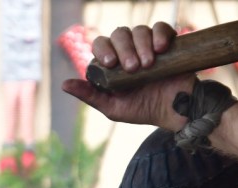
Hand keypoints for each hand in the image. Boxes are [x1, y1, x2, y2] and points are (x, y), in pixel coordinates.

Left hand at [61, 21, 192, 130]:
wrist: (173, 110)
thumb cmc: (141, 110)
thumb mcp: (112, 107)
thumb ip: (90, 95)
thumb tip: (64, 84)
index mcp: (111, 63)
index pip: (100, 44)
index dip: (103, 49)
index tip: (111, 63)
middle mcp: (127, 50)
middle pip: (119, 34)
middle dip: (124, 49)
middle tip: (133, 68)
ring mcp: (147, 44)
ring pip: (139, 30)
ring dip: (142, 44)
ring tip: (148, 64)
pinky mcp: (166, 41)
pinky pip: (160, 27)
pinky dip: (159, 34)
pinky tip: (161, 48)